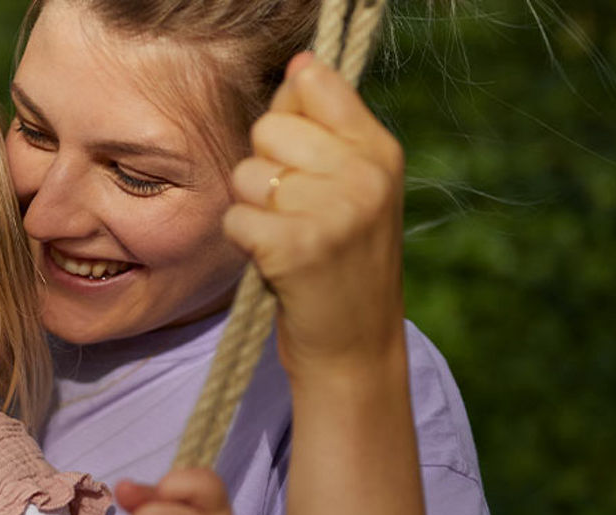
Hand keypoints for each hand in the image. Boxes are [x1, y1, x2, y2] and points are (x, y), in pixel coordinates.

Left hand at [223, 53, 406, 386]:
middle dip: (264, 169)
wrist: (356, 348)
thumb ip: (326, 129)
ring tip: (286, 239)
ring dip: (252, 210)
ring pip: (246, 174)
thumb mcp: (355, 190)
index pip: (313, 84)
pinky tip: (272, 262)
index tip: (299, 157)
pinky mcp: (296, 248)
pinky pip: (235, 218)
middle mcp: (363, 174)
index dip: (288, 117)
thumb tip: (297, 66)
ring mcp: (333, 211)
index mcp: (379, 151)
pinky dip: (243, 243)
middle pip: (268, 127)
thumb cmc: (343, 264)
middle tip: (293, 214)